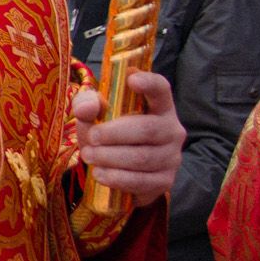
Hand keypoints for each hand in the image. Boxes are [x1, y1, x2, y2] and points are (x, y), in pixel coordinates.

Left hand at [75, 71, 183, 202]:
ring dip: (110, 157)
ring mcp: (172, 157)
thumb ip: (87, 105)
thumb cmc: (111, 136)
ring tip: (89, 156)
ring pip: (142, 157)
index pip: (161, 89)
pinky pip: (141, 181)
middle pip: (147, 129)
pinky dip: (116, 178)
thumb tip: (87, 108)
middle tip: (91, 137)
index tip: (132, 79)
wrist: (121, 173)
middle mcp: (172, 130)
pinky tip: (100, 174)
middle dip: (113, 134)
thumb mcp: (95, 117)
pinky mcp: (164, 181)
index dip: (149, 83)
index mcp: (158, 107)